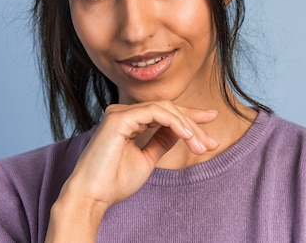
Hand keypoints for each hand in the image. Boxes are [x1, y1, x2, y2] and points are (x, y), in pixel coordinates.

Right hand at [45, 101, 218, 241]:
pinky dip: (175, 122)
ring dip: (188, 126)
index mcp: (130, 121)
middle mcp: (124, 113)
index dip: (190, 116)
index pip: (165, 113)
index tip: (212, 119)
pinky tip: (187, 136)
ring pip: (165, 109)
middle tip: (210, 143)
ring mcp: (121, 112)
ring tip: (201, 145)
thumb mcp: (147, 159)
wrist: (92, 196)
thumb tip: (181, 130)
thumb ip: (162, 141)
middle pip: (169, 109)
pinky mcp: (119, 117)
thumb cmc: (114, 182)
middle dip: (194, 124)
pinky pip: (155, 112)